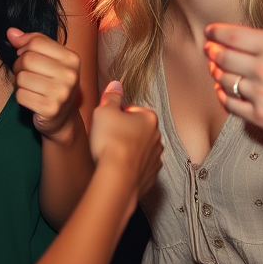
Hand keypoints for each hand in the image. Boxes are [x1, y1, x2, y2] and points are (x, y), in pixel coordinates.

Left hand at [8, 27, 81, 139]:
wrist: (62, 118)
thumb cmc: (53, 84)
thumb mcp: (50, 60)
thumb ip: (32, 43)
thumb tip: (11, 32)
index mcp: (72, 58)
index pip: (37, 42)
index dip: (24, 47)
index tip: (24, 54)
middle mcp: (70, 75)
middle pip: (27, 59)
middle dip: (19, 66)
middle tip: (25, 73)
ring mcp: (62, 93)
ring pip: (21, 78)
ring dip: (19, 83)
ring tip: (29, 87)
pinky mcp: (50, 109)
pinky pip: (21, 95)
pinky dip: (20, 96)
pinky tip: (31, 98)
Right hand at [89, 82, 162, 208]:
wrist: (117, 178)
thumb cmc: (111, 142)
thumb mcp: (105, 111)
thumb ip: (112, 96)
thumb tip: (116, 84)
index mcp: (149, 118)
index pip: (132, 110)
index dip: (117, 116)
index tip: (107, 123)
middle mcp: (157, 137)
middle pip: (138, 129)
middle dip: (124, 132)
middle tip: (108, 138)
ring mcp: (155, 158)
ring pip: (140, 149)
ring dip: (128, 149)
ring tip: (112, 155)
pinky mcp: (151, 177)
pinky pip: (140, 167)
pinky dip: (131, 167)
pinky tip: (118, 168)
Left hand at [204, 0, 262, 146]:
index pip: (233, 35)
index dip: (216, 32)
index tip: (210, 31)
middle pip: (224, 57)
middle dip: (213, 50)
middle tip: (208, 47)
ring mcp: (260, 94)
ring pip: (224, 80)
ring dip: (216, 72)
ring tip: (214, 67)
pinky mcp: (261, 117)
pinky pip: (231, 105)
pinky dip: (223, 96)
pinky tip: (223, 92)